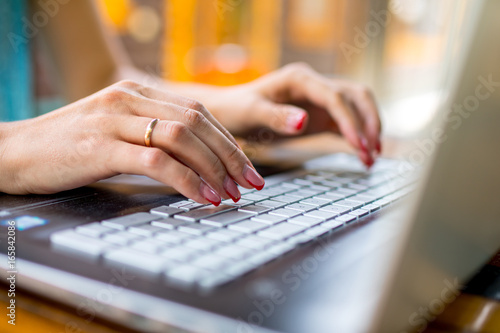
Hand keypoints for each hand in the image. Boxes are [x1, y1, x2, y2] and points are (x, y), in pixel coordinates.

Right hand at [0, 80, 264, 203]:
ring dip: (215, 168)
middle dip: (232, 155)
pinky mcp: (101, 146)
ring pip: (183, 138)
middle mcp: (129, 99)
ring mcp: (115, 119)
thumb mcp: (114, 133)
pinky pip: (157, 161)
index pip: (198, 112)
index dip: (228, 141)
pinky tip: (205, 198)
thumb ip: (150, 136)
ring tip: (232, 194)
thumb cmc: (67, 148)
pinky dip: (188, 181)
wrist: (11, 151)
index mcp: (137, 93)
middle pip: (198, 122)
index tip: (246, 167)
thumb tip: (192, 161)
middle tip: (252, 183)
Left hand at [202, 63, 381, 166]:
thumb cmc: (236, 108)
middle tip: (373, 150)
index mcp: (299, 78)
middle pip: (356, 96)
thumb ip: (275, 116)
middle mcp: (314, 86)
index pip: (335, 96)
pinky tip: (363, 159)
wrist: (230, 112)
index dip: (350, 120)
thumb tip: (303, 121)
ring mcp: (320, 101)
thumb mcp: (250, 112)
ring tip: (372, 157)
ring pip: (357, 109)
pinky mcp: (320, 118)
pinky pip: (345, 127)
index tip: (357, 144)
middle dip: (369, 121)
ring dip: (368, 130)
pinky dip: (356, 140)